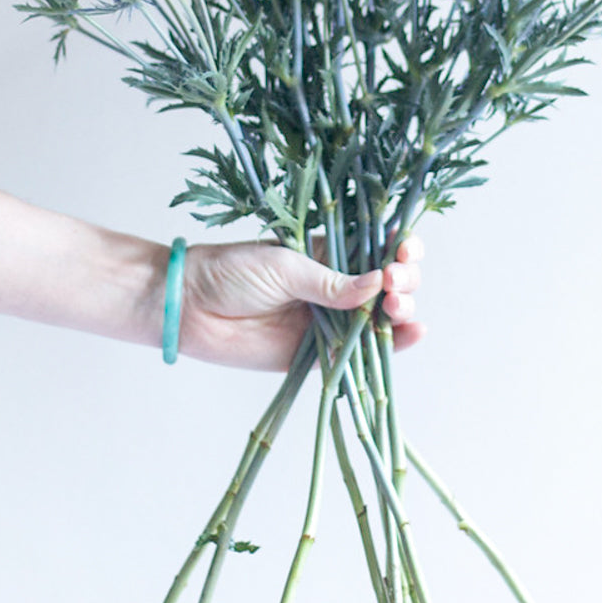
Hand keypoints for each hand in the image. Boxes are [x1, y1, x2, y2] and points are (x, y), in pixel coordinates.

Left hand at [178, 237, 425, 370]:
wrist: (188, 306)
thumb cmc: (231, 271)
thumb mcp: (284, 266)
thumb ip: (330, 281)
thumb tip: (379, 284)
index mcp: (328, 253)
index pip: (377, 248)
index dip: (399, 248)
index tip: (404, 250)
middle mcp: (336, 286)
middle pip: (388, 284)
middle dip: (404, 280)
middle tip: (396, 283)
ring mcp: (330, 320)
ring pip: (381, 318)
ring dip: (402, 311)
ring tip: (400, 308)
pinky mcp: (319, 354)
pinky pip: (360, 352)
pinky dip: (391, 346)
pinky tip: (413, 334)